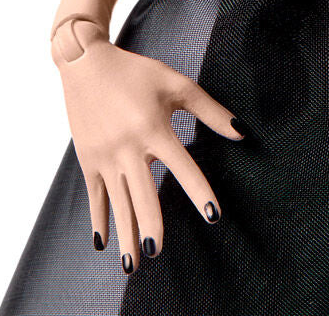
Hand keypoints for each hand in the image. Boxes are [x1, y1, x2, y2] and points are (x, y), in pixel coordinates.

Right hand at [51, 20, 242, 272]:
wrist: (87, 64)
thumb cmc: (139, 73)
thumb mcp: (178, 85)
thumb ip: (210, 111)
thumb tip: (241, 133)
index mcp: (154, 127)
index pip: (183, 166)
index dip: (199, 191)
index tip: (214, 215)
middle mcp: (127, 146)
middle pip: (142, 193)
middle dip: (150, 224)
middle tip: (158, 251)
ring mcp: (104, 155)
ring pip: (117, 202)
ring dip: (125, 233)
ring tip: (132, 264)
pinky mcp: (87, 159)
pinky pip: (94, 195)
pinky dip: (99, 218)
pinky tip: (103, 242)